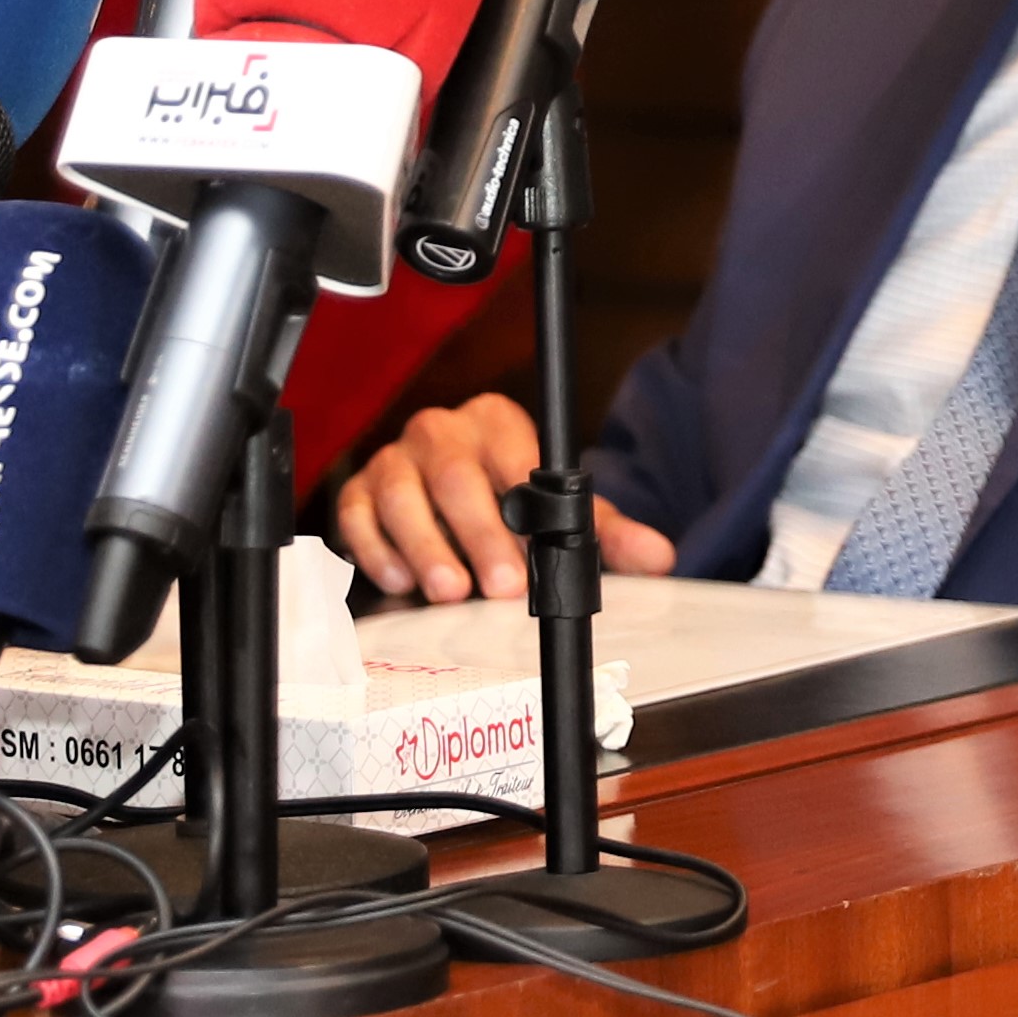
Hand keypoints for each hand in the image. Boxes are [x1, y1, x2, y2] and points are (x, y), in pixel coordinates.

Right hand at [331, 394, 678, 604]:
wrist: (452, 497)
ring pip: (400, 493)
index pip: (511, 459)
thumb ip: (606, 531)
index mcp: (496, 424)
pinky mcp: (360, 489)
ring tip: (449, 592)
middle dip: (477, 534)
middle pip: (455, 476)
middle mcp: (442, 432)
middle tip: (498, 586)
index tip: (533, 558)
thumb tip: (659, 557)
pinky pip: (357, 514)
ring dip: (425, 546)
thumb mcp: (560, 508)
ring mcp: (396, 458)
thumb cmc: (509, 498)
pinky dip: (376, 550)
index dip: (521, 511)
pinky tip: (400, 583)